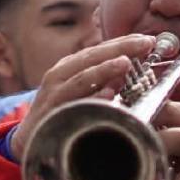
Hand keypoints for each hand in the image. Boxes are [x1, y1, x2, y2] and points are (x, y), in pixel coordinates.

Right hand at [9, 35, 155, 160]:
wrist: (29, 139)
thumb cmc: (60, 111)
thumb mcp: (81, 89)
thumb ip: (104, 78)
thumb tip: (131, 67)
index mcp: (70, 67)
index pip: (100, 50)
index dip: (124, 42)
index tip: (149, 40)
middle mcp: (60, 75)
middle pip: (93, 57)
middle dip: (121, 49)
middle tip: (146, 43)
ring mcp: (55, 94)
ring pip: (82, 78)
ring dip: (105, 70)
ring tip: (127, 63)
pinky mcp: (52, 114)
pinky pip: (74, 105)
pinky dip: (92, 99)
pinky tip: (109, 95)